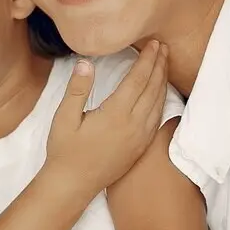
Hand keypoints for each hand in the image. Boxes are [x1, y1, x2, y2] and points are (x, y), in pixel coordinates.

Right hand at [46, 40, 168, 194]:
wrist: (73, 185)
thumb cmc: (65, 151)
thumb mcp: (64, 118)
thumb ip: (77, 89)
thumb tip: (86, 63)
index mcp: (116, 114)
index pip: (138, 80)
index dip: (147, 60)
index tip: (153, 44)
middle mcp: (134, 125)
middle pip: (153, 88)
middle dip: (160, 65)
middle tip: (163, 47)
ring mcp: (140, 137)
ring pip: (159, 103)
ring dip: (163, 81)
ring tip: (164, 63)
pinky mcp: (141, 147)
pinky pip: (158, 118)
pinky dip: (161, 100)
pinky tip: (160, 93)